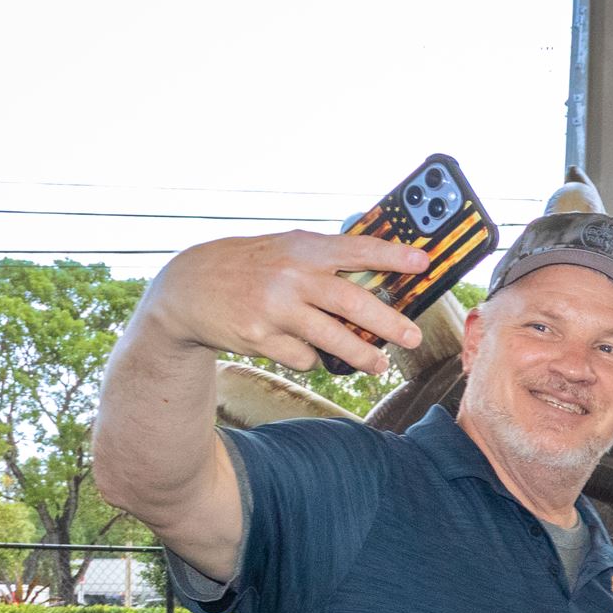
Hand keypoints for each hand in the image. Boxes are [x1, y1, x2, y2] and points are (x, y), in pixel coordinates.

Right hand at [129, 230, 431, 375]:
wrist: (189, 287)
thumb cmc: (251, 266)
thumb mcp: (286, 249)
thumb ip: (326, 259)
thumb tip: (379, 274)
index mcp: (303, 248)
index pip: (356, 248)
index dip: (393, 255)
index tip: (423, 262)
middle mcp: (291, 276)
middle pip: (352, 302)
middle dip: (389, 323)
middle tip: (413, 336)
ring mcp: (275, 309)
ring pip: (333, 340)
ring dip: (362, 356)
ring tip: (378, 364)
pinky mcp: (261, 338)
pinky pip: (304, 358)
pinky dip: (310, 357)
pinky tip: (298, 346)